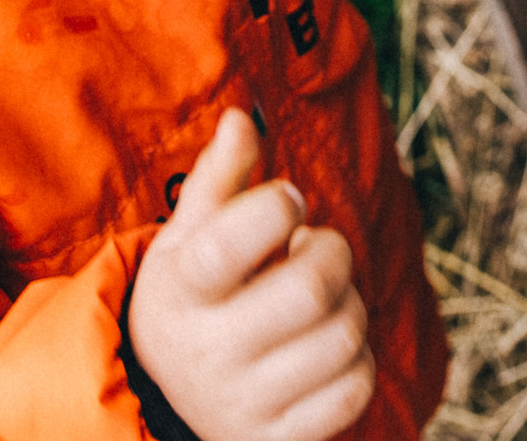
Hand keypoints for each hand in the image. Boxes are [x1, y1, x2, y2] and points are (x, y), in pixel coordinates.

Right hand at [128, 110, 376, 440]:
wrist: (169, 399)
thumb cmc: (193, 298)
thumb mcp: (188, 238)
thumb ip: (218, 178)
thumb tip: (242, 118)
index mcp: (181, 290)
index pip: (233, 240)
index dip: (279, 204)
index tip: (288, 202)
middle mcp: (208, 352)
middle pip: (311, 288)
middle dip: (334, 252)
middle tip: (318, 249)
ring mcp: (244, 403)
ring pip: (344, 336)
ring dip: (350, 306)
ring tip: (323, 301)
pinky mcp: (278, 440)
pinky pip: (355, 390)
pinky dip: (357, 361)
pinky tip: (328, 349)